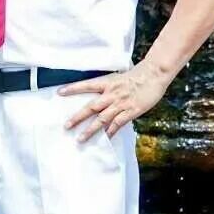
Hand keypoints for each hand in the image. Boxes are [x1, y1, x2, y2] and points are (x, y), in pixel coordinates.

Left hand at [57, 60, 171, 140]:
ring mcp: (121, 104)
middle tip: (66, 126)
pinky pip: (117, 124)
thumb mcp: (119, 78)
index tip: (59, 93)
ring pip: (102, 119)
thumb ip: (109, 87)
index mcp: (107, 82)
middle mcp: (111, 94)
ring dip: (90, 130)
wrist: (154, 74)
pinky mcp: (131, 111)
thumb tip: (100, 97)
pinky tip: (104, 139)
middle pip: (91, 107)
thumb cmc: (138, 75)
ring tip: (80, 138)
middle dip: (77, 117)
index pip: (86, 85)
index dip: (73, 89)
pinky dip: (110, 132)